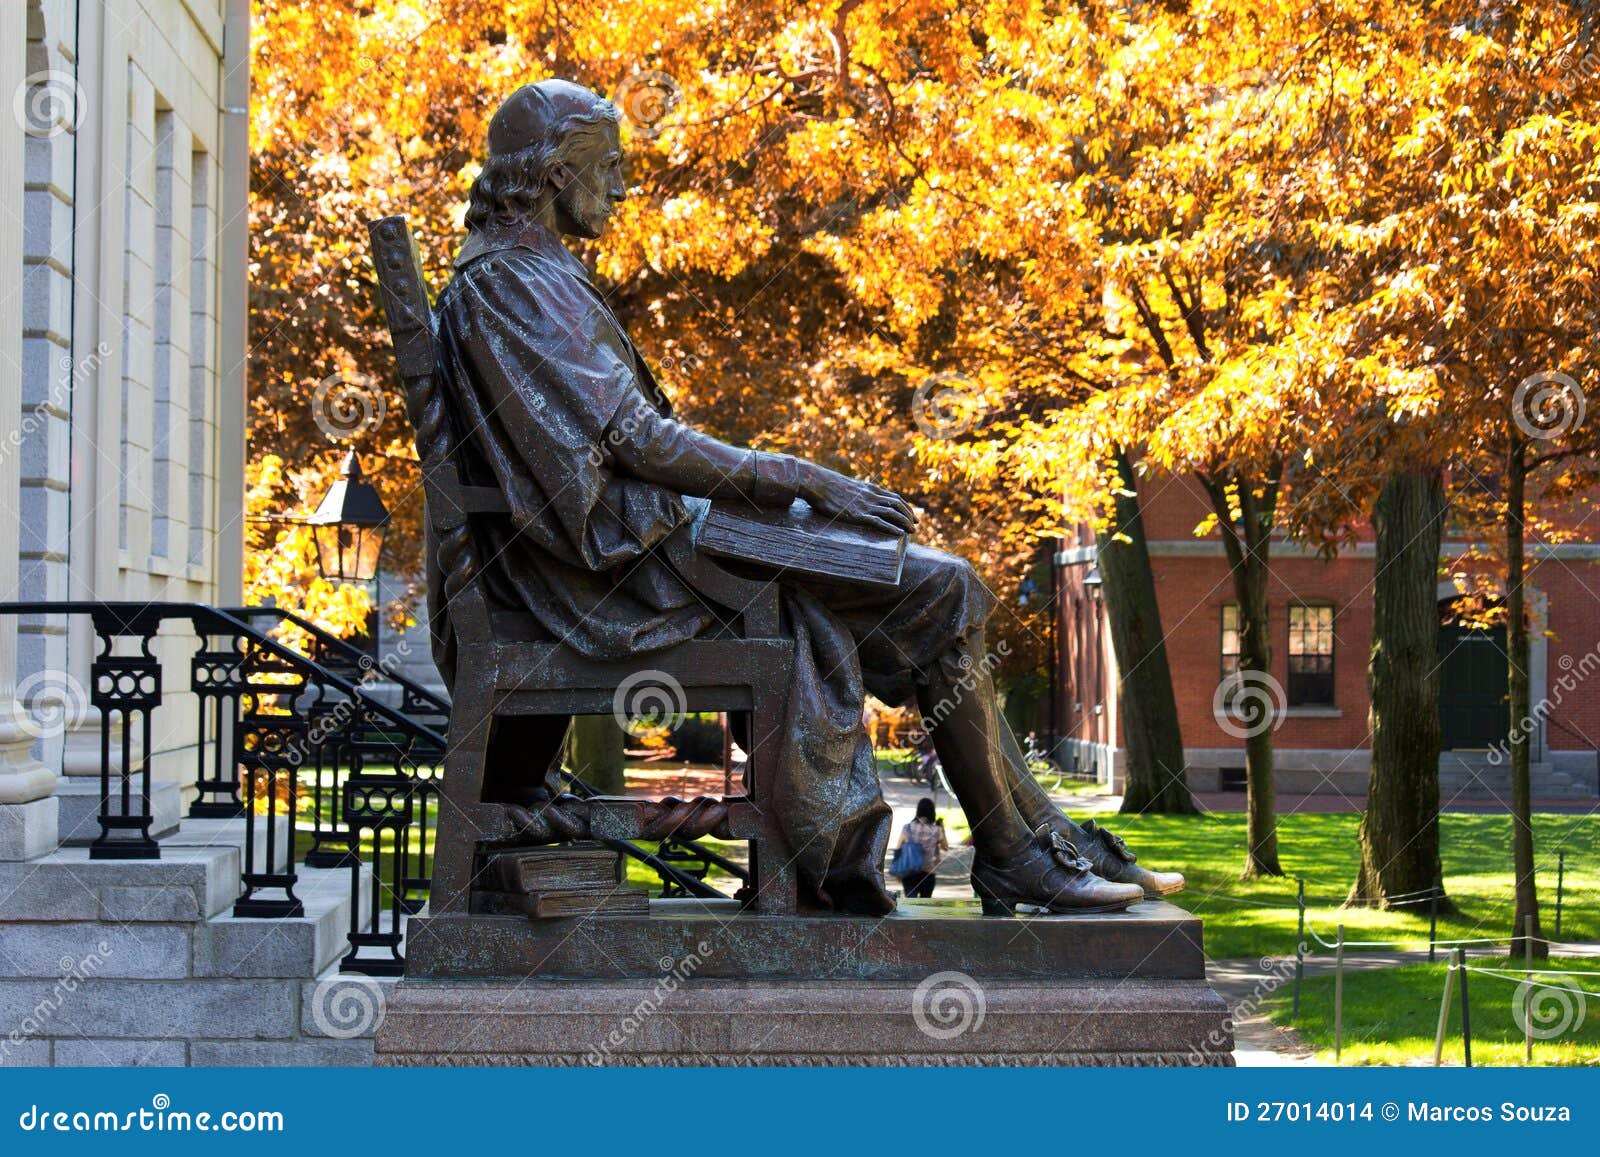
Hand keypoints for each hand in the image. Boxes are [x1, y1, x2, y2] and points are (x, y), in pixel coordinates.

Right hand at [799, 465, 917, 535]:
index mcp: (871, 489)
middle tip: (916, 526)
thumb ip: (858, 493)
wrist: (819, 483)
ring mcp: (866, 505)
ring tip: (911, 532)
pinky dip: (891, 528)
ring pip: (892, 513)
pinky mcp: (858, 514)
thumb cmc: (829, 486)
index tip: (913, 516)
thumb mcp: (848, 487)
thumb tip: (858, 500)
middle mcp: (872, 495)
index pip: (895, 498)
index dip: (906, 507)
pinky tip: (898, 534)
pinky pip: (879, 521)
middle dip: (909, 516)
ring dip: (904, 523)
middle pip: (898, 505)